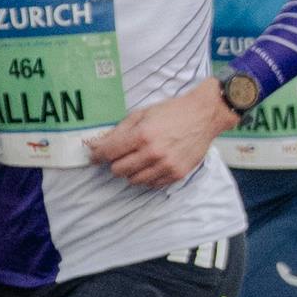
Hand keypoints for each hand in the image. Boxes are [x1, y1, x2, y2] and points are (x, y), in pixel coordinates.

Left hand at [88, 80, 234, 188]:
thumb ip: (118, 131)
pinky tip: (151, 164)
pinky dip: (147, 177)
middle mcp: (153, 153)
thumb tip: (96, 144)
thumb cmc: (171, 112)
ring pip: (134, 180)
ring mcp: (166, 166)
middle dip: (115, 163)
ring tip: (138, 158)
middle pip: (119, 170)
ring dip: (131, 171)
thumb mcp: (141, 114)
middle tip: (121, 155)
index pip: (109, 153)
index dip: (97, 155)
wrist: (203, 116)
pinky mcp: (177, 174)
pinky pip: (152, 184)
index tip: (93, 157)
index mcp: (141, 135)